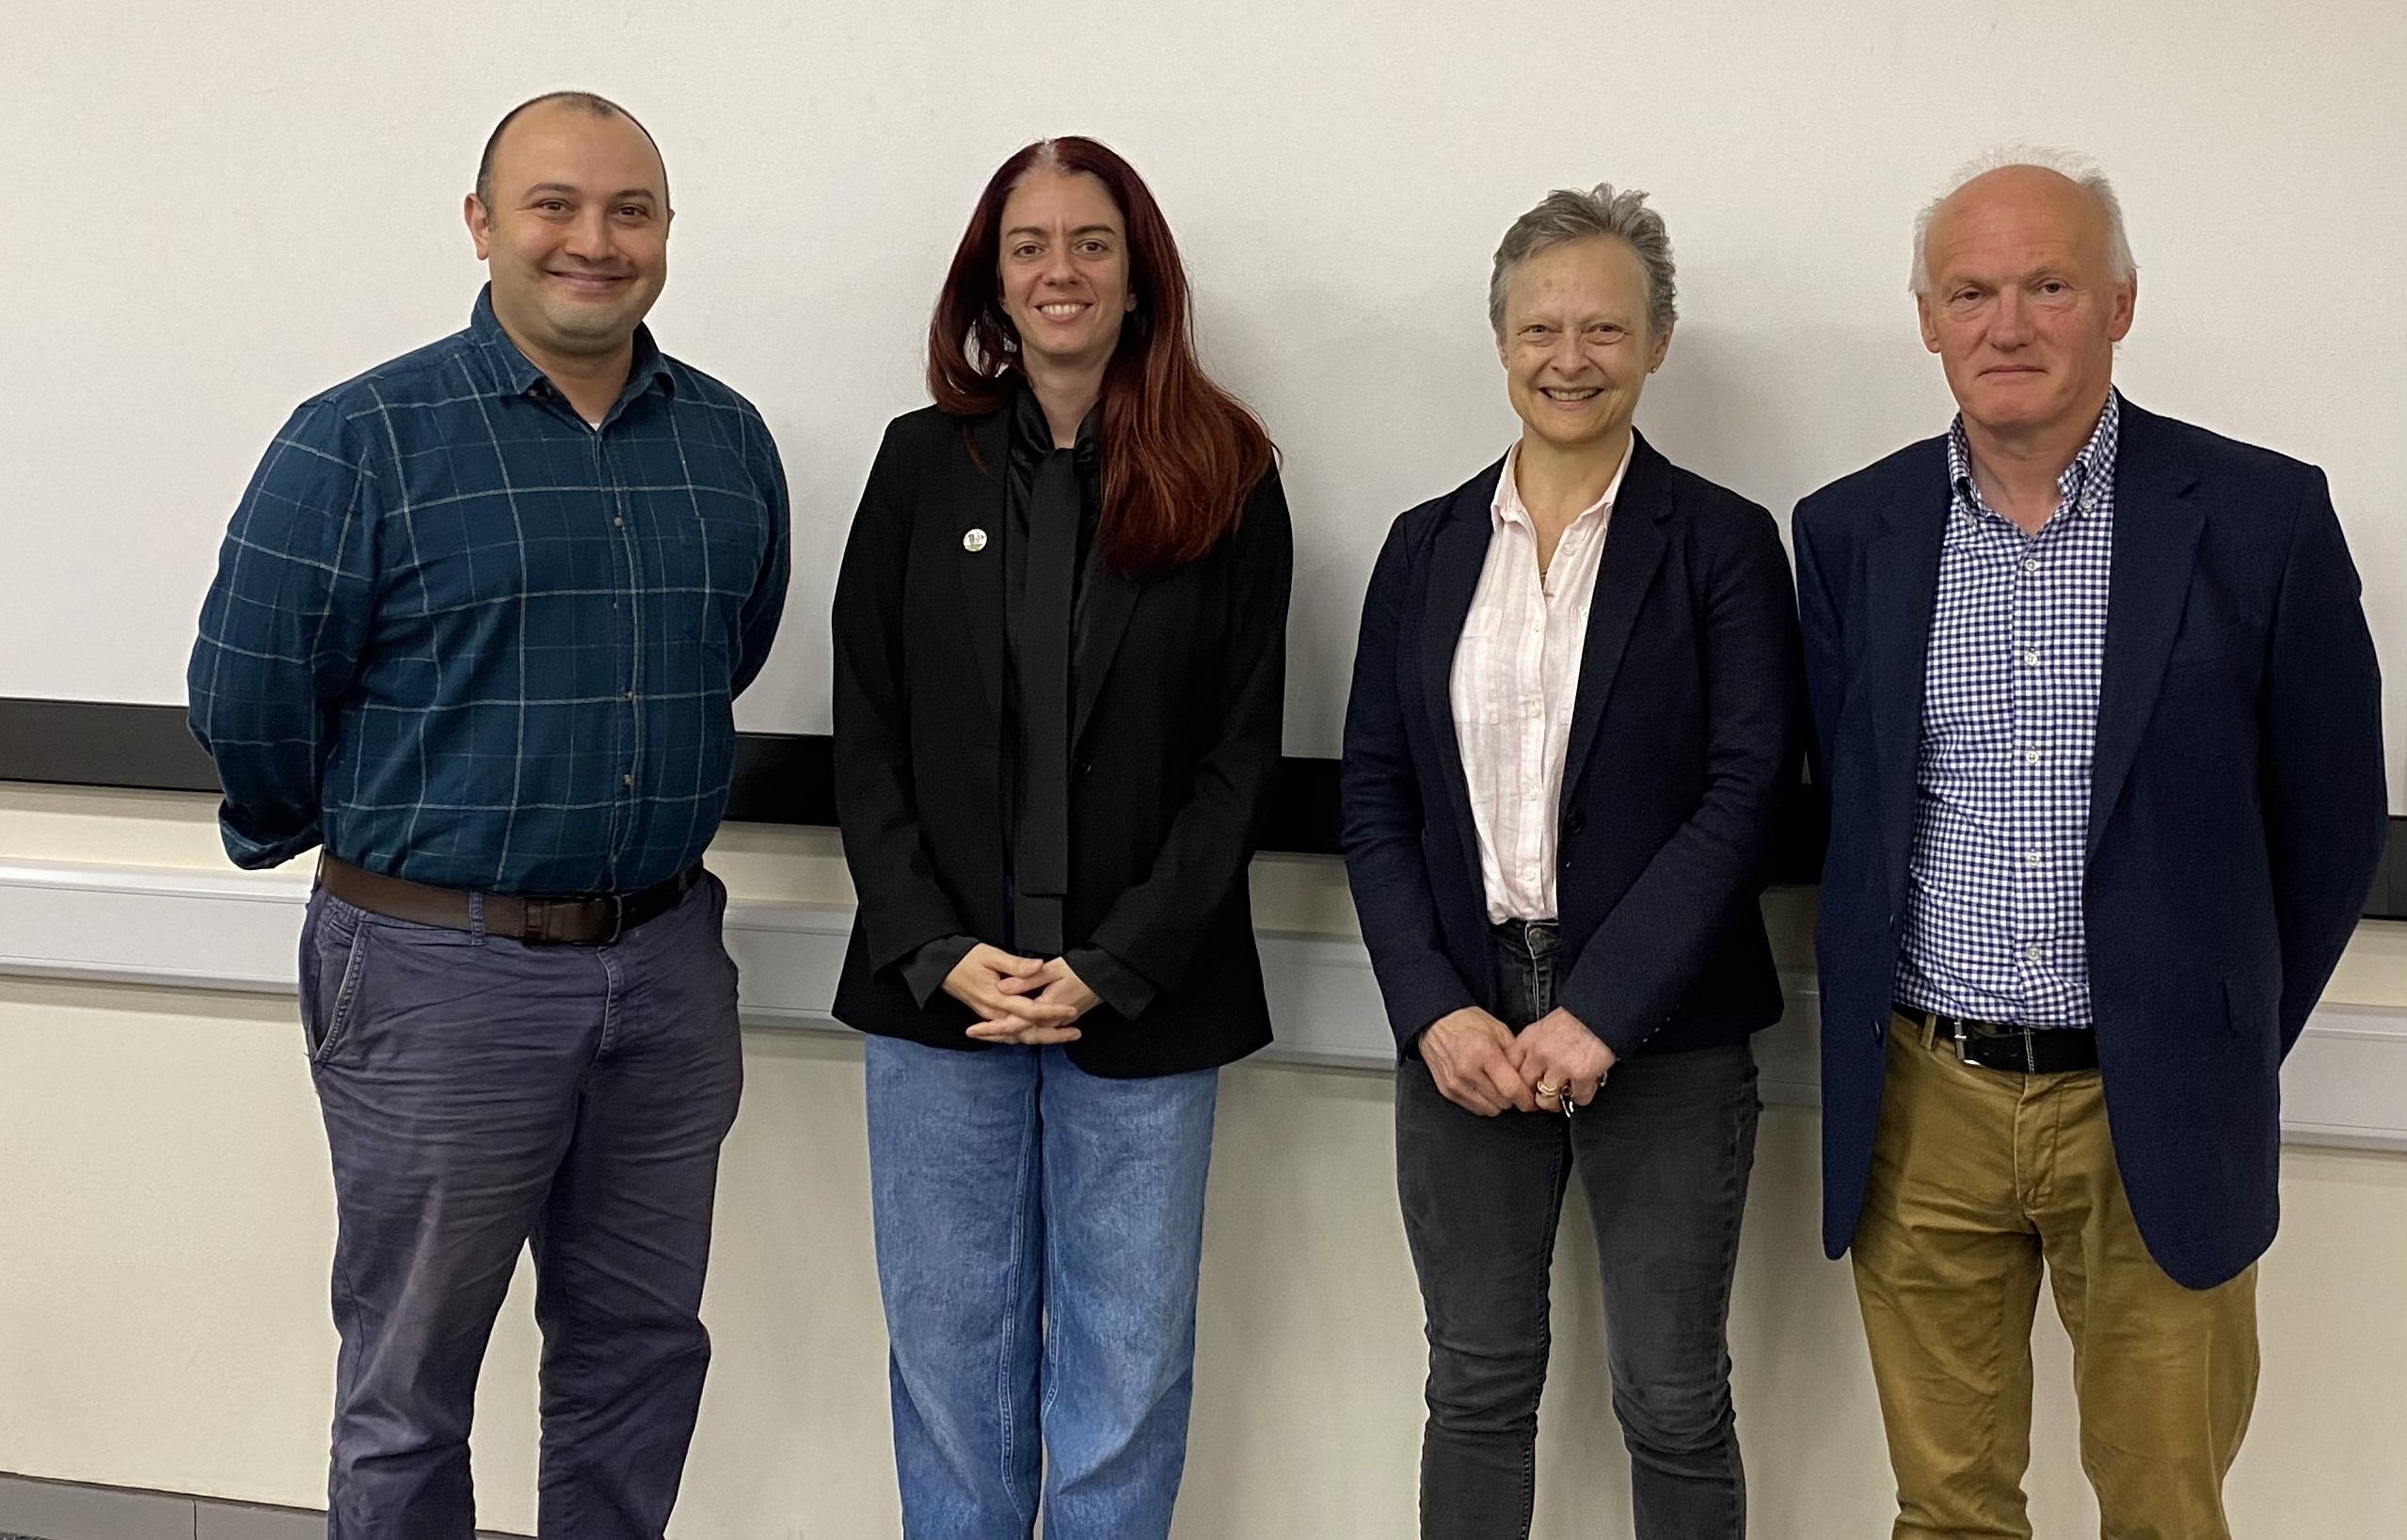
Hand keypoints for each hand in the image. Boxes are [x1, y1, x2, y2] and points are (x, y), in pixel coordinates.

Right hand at [945, 944, 1082, 1044]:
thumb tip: (1038, 966)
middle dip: (1053, 1034)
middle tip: (1076, 1032)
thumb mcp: (991, 955)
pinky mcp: (987, 1018)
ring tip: (1065, 1035)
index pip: (1030, 1010)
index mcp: (996, 998)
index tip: (1071, 1011)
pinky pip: (1008, 1035)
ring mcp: (989, 1018)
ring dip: (1043, 1037)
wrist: (941, 968)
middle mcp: (993, 1013)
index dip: (1052, 1011)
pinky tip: (1039, 1036)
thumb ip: (1016, 965)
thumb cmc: (965, 958)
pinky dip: (1025, 1038)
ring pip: (1019, 1036)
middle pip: (1027, 1032)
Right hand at [1417, 1007, 1537, 1115]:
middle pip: (1502, 1102)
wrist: (1435, 1023)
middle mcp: (1468, 1071)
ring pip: (1489, 1109)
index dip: (1526, 1099)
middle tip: (1514, 1088)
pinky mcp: (1447, 1091)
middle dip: (1513, 1098)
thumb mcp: (1498, 1030)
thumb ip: (1515, 1055)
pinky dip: (1483, 1103)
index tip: (1531, 1101)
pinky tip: (1484, 1088)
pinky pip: (1474, 1108)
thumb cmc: (1467, 1023)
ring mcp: (1455, 1084)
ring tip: (1497, 1086)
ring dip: (1498, 1102)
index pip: (1511, 1089)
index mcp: (1484, 1053)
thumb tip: (1529, 1078)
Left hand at [1509, 1007, 1615, 1109]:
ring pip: (1547, 1099)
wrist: (1603, 1011)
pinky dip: (1581, 1097)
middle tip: (1540, 1097)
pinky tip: (1582, 1090)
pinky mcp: (1582, 1076)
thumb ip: (1533, 1044)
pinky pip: (1577, 1099)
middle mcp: (1540, 1054)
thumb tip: (1527, 1064)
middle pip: (1525, 1087)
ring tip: (1561, 1097)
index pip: (1509, 1067)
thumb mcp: (1545, 1025)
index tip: (1521, 1085)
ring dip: (1554, 1102)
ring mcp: (1560, 1067)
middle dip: (1532, 1095)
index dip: (1515, 1080)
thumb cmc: (1578, 1017)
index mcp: (1529, 1039)